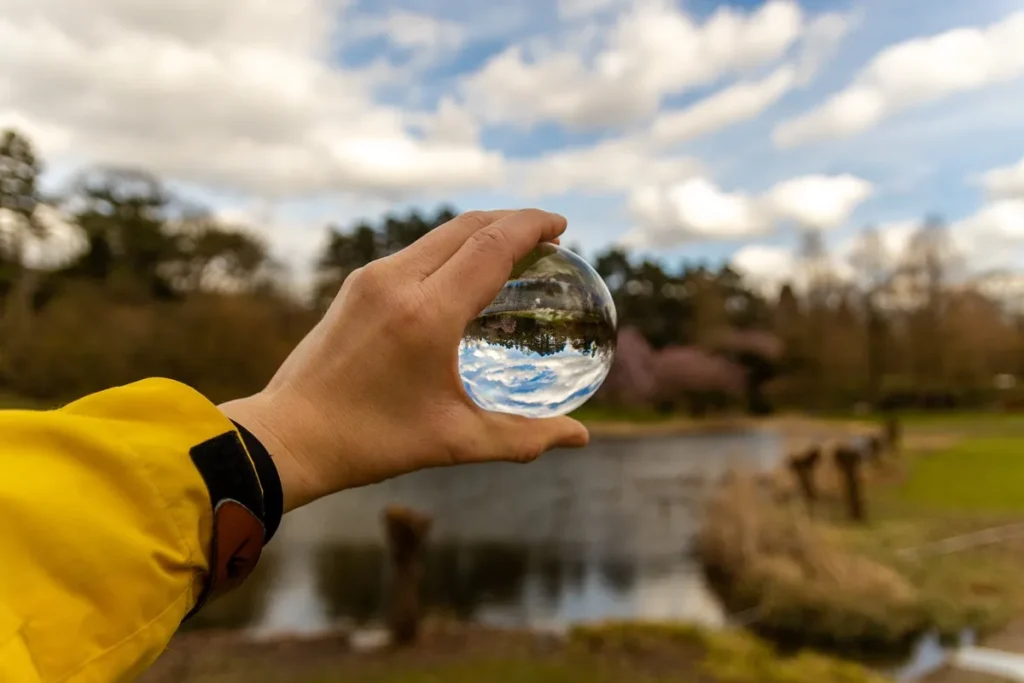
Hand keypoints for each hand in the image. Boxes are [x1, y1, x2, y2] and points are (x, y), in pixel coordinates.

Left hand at [220, 209, 589, 511]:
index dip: (531, 226)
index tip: (560, 225)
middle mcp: (397, 282)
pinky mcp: (355, 286)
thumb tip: (581, 437)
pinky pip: (415, 252)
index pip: (491, 245)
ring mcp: (371, 279)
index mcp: (427, 314)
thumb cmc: (373, 442)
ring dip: (479, 232)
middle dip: (511, 221)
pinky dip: (450, 250)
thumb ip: (524, 437)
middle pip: (467, 226)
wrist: (288, 435)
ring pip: (438, 235)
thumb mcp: (456, 442)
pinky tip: (462, 276)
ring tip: (511, 251)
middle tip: (546, 234)